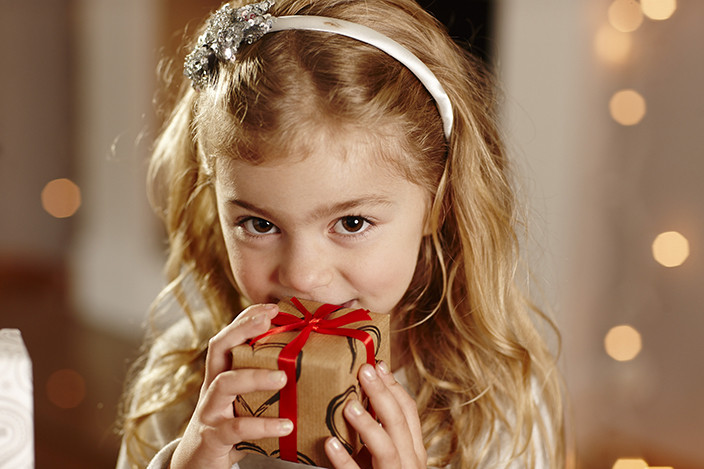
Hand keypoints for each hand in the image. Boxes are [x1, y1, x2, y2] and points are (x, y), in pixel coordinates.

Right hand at [170, 304, 293, 468]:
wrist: (197, 465)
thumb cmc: (230, 427)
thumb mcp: (244, 401)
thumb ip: (265, 385)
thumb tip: (309, 367)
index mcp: (221, 374)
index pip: (228, 337)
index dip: (245, 319)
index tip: (271, 307)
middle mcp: (212, 388)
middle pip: (218, 349)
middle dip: (241, 330)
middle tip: (269, 320)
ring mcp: (209, 412)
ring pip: (224, 384)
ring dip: (253, 376)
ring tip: (282, 377)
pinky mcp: (213, 438)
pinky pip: (236, 428)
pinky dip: (262, 426)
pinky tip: (286, 425)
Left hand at [325, 362, 426, 468]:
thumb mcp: (385, 454)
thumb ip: (378, 432)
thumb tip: (355, 397)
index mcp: (413, 450)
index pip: (409, 411)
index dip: (393, 386)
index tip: (377, 365)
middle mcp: (409, 462)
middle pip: (399, 423)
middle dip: (381, 394)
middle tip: (364, 372)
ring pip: (386, 448)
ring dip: (368, 425)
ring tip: (349, 406)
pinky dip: (344, 458)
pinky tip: (330, 443)